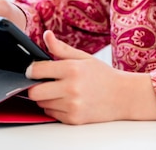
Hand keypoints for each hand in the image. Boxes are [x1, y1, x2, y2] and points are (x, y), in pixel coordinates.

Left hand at [25, 30, 155, 124]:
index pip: (36, 71)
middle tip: (45, 83)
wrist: (123, 96)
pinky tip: (67, 101)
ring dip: (46, 98)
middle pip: (34, 92)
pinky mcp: (73, 119)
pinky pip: (52, 114)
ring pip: (42, 104)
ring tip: (60, 91)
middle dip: (35, 87)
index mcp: (72, 69)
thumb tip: (46, 35)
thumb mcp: (83, 57)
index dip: (32, 70)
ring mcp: (72, 106)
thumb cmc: (103, 75)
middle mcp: (71, 88)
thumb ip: (61, 48)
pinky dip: (55, 108)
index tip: (34, 70)